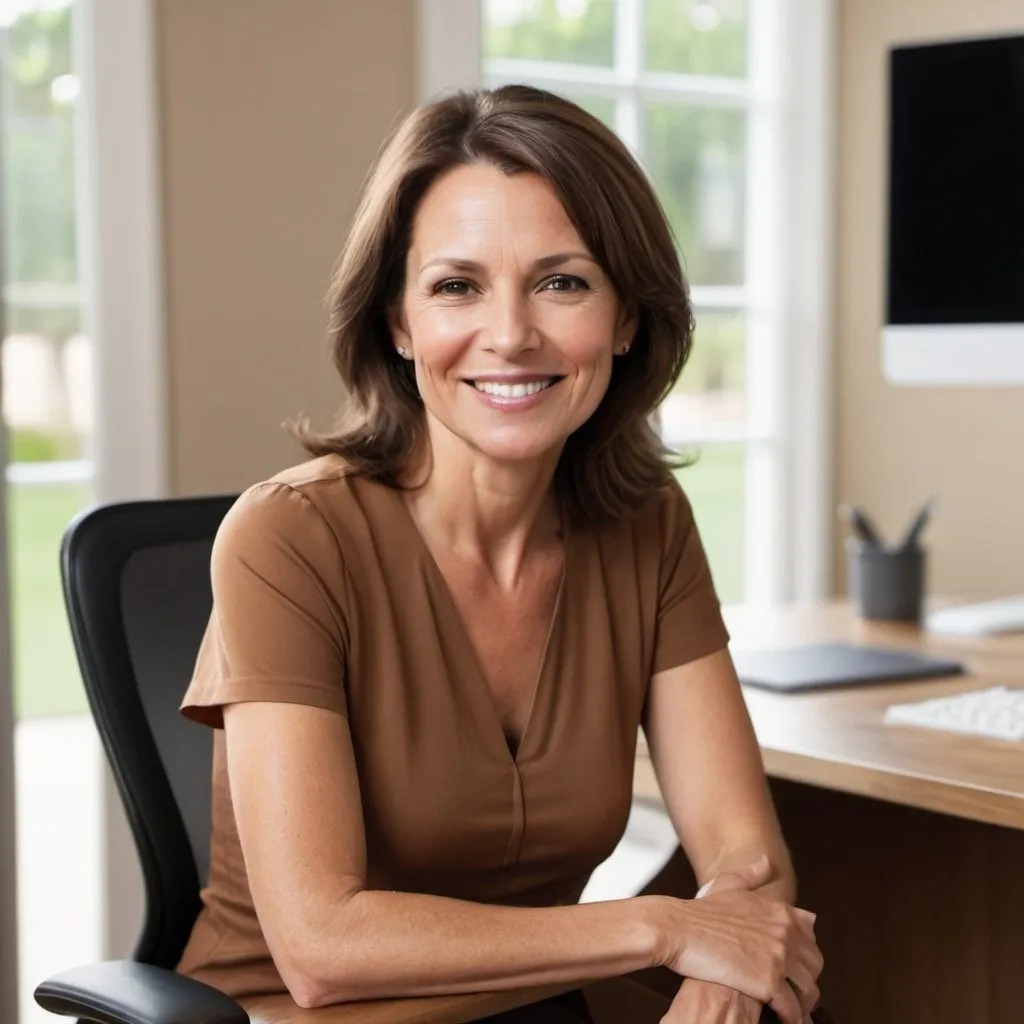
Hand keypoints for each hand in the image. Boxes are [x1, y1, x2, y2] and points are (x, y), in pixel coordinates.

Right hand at [649, 857, 822, 1023]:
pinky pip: (792, 1008)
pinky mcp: (769, 983)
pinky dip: (792, 1018)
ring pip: (808, 989)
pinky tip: (784, 1021)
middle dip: (808, 981)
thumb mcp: (729, 883)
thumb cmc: (699, 910)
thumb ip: (753, 874)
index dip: (806, 955)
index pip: (812, 938)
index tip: (798, 966)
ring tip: (794, 1012)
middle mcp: (786, 933)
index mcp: (780, 912)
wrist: (678, 929)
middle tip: (797, 992)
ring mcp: (779, 958)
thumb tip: (767, 862)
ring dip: (804, 1003)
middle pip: (814, 966)